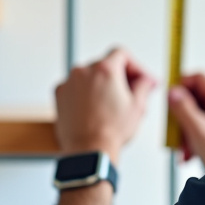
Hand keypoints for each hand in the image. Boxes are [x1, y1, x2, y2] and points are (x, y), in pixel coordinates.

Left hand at [54, 47, 158, 165]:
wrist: (88, 150)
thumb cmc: (111, 132)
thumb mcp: (137, 106)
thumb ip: (144, 85)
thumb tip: (145, 80)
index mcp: (105, 69)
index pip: (122, 54)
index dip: (135, 66)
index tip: (141, 78)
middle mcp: (84, 71)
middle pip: (105, 65)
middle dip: (120, 77)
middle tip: (131, 92)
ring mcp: (69, 82)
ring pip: (90, 76)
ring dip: (102, 85)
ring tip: (112, 104)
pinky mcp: (59, 94)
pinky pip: (76, 87)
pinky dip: (85, 94)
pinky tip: (95, 108)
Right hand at [167, 72, 204, 168]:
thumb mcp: (198, 130)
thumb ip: (183, 108)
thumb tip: (172, 92)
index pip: (199, 79)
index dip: (181, 85)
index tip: (167, 97)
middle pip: (195, 98)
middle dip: (181, 117)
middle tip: (174, 131)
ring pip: (195, 113)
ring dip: (185, 130)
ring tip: (183, 149)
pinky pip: (200, 124)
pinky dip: (191, 137)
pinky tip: (189, 154)